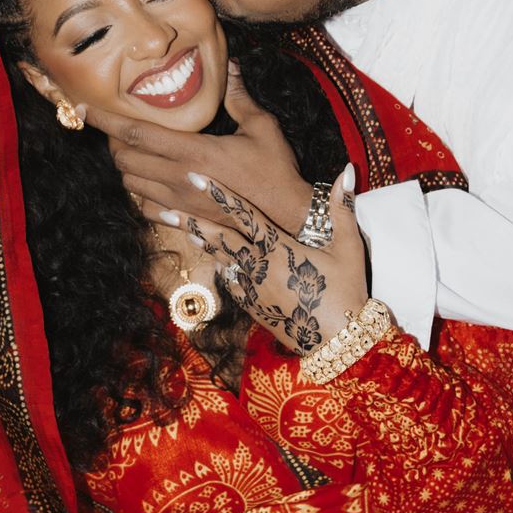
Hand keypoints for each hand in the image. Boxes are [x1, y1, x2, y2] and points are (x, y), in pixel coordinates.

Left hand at [80, 63, 312, 236]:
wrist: (287, 218)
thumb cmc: (276, 170)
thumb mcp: (261, 127)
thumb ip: (239, 97)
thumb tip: (229, 66)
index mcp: (193, 151)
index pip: (136, 134)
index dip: (105, 120)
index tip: (85, 108)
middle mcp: (178, 177)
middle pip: (124, 158)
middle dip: (114, 141)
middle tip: (120, 127)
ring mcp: (179, 202)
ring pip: (130, 183)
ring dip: (126, 164)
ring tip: (135, 150)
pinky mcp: (184, 219)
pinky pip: (145, 207)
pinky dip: (140, 191)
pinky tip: (151, 179)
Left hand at [173, 162, 368, 354]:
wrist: (339, 341)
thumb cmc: (347, 290)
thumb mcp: (348, 247)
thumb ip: (342, 208)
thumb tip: (347, 171)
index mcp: (278, 247)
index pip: (243, 213)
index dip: (218, 193)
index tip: (195, 177)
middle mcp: (259, 266)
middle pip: (219, 238)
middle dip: (191, 221)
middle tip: (164, 209)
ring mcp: (253, 289)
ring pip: (220, 260)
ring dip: (201, 242)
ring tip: (180, 228)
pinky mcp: (253, 307)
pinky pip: (231, 282)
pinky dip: (221, 268)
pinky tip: (215, 261)